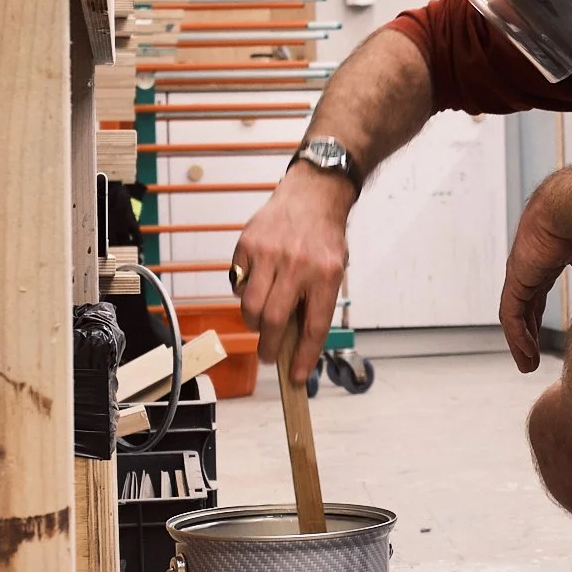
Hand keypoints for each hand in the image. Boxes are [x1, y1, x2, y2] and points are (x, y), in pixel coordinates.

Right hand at [232, 165, 352, 382]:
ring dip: (255, 323)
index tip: (297, 376)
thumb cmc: (324, 239)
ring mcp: (269, 254)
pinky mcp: (247, 245)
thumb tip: (295, 346)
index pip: (313, 327)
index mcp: (325, 275)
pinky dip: (244, 294)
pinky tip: (256, 287)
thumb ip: (315, 303)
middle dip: (270, 347)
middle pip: (274, 321)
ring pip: (251, 306)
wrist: (312, 195)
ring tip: (263, 321)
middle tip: (270, 355)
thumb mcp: (333, 271)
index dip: (304, 357)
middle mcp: (297, 265)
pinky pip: (238, 284)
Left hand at [500, 176, 571, 372]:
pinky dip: (518, 337)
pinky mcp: (516, 279)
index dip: (539, 316)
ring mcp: (521, 272)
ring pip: (516, 315)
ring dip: (521, 342)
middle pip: (525, 306)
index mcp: (548, 258)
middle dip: (528, 332)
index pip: (538, 292)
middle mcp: (530, 266)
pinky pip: (512, 315)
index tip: (544, 335)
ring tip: (528, 364)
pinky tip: (526, 354)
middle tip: (531, 356)